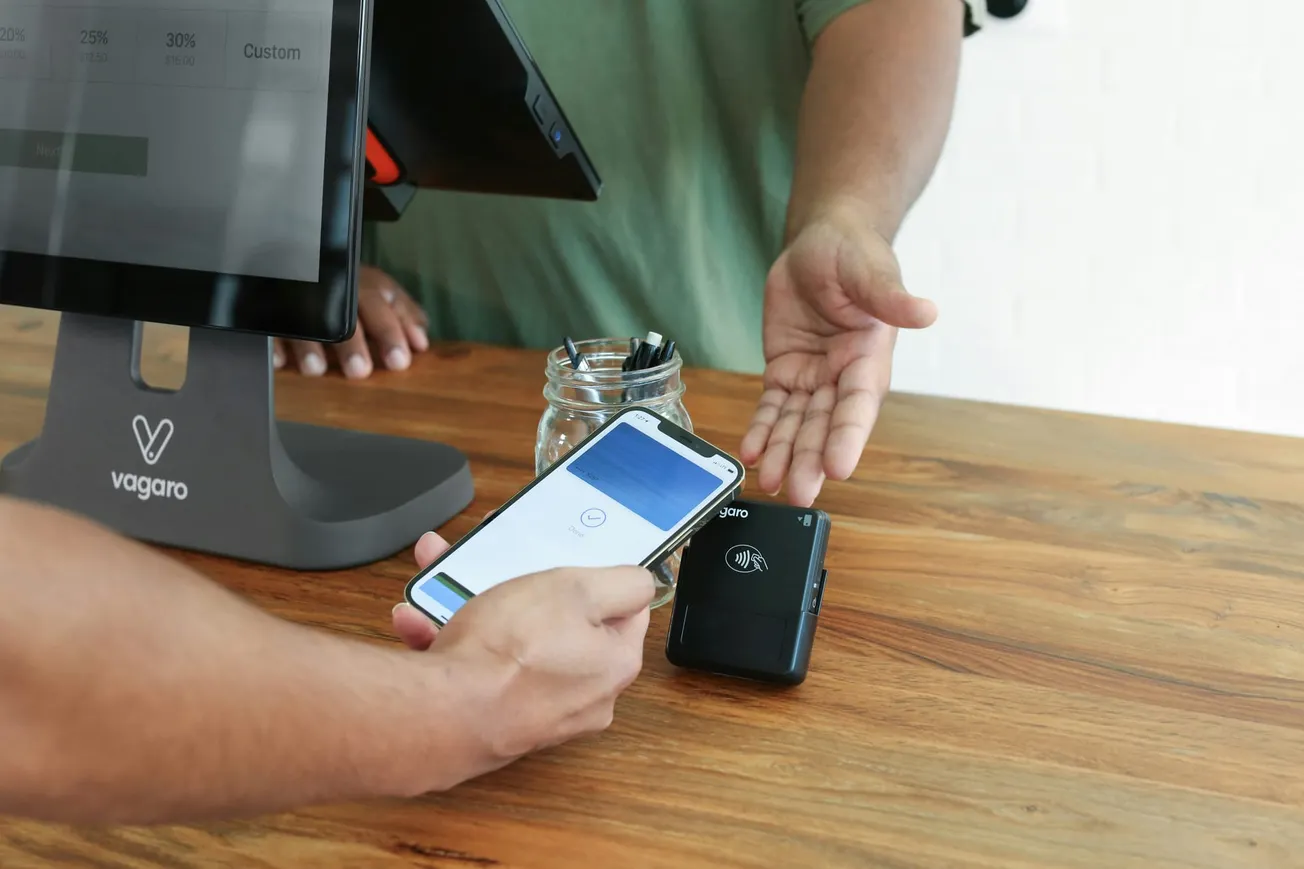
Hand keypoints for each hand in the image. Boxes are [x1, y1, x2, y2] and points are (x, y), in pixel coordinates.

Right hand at [273, 266, 429, 378]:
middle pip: (343, 311)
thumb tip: (422, 343)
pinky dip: (275, 341)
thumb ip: (404, 316)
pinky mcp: (275, 303)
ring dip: (311, 344)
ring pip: (306, 316)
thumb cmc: (356, 288)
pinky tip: (279, 362)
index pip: (382, 304)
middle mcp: (336, 287)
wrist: (307, 255)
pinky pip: (272, 322)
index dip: (390, 332)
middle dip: (352, 342)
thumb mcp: (383, 294)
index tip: (399, 361)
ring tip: (315, 370)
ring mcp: (304, 294)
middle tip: (360, 371)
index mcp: (366, 284)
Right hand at [392, 528, 653, 783]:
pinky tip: (416, 620)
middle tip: (493, 563)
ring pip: (510, 645)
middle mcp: (583, 697)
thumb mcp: (577, 588)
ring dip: (474, 608)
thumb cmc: (512, 650)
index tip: (571, 563)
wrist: (441, 715)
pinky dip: (449, 642)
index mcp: (615, 664)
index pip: (625, 612)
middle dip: (521, 588)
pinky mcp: (493, 723)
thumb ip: (623, 583)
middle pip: (560, 625)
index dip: (599, 582)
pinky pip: (476, 671)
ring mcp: (536, 714)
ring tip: (439, 578)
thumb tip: (641, 584)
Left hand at [740, 197, 937, 506]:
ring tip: (771, 483)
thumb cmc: (854, 254)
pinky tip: (751, 454)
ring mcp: (813, 377)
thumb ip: (890, 297)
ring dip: (783, 455)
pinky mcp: (785, 372)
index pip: (859, 404)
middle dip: (811, 460)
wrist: (821, 242)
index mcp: (870, 358)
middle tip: (800, 492)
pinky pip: (772, 407)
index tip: (838, 467)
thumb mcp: (871, 270)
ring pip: (796, 424)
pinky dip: (761, 431)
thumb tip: (926, 312)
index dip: (848, 436)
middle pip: (825, 425)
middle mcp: (843, 376)